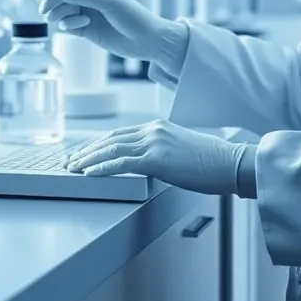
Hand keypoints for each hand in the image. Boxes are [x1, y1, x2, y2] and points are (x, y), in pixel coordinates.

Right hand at [35, 0, 183, 64]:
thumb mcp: (109, 3)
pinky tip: (80, 27)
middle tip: (46, 11)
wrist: (147, 40)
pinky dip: (68, 26)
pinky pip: (67, 27)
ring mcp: (86, 16)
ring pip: (61, 13)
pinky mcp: (86, 32)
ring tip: (61, 20)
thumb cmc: (133, 17)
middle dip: (51, 3)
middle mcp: (88, 0)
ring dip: (57, 15)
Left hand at [65, 120, 246, 195]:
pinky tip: (89, 174)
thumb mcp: (180, 152)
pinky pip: (122, 162)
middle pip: (109, 139)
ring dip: (88, 160)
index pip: (118, 134)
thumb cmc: (210, 163)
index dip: (96, 144)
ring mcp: (155, 142)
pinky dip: (102, 168)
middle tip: (69, 162)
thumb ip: (160, 153)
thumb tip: (144, 166)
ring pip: (111, 149)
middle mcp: (152, 130)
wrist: (231, 163)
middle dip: (86, 151)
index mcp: (157, 127)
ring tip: (73, 169)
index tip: (82, 154)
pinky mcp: (157, 158)